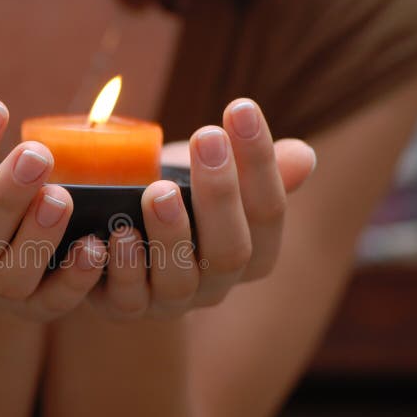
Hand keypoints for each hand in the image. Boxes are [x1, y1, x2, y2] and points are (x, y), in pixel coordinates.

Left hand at [90, 99, 315, 318]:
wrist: (116, 232)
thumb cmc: (175, 197)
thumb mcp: (210, 177)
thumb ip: (254, 171)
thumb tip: (303, 157)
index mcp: (253, 253)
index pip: (268, 212)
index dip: (259, 163)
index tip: (241, 108)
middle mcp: (217, 284)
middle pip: (230, 251)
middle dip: (220, 193)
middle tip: (206, 137)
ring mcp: (170, 301)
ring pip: (179, 280)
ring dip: (170, 234)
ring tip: (156, 192)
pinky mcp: (125, 308)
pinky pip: (127, 298)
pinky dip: (121, 265)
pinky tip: (114, 233)